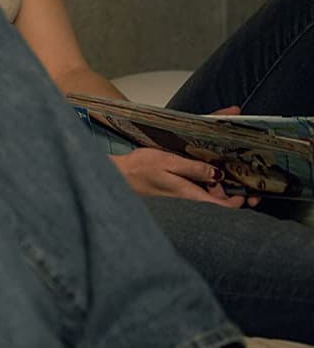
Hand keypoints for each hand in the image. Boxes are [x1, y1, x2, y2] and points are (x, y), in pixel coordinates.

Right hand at [111, 149, 247, 207]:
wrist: (118, 176)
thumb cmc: (139, 170)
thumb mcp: (168, 163)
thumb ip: (194, 169)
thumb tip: (218, 175)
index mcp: (191, 196)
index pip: (225, 208)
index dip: (241, 202)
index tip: (252, 191)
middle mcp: (191, 200)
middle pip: (221, 201)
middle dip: (230, 189)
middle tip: (231, 171)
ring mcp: (185, 197)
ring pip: (211, 195)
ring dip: (216, 183)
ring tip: (215, 166)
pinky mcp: (178, 192)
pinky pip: (199, 190)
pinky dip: (205, 181)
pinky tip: (201, 168)